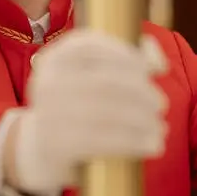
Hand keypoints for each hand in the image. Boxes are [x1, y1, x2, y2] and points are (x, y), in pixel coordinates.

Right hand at [6, 29, 168, 194]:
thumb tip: (158, 64)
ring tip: (160, 127)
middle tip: (160, 104)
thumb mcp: (86, 76)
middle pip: (106, 81)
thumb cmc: (74, 107)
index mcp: (55, 58)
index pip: (94, 45)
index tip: (158, 69)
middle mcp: (48, 83)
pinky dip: (136, 142)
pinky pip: (105, 141)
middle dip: (142, 91)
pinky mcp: (59, 146)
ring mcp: (50, 114)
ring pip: (109, 112)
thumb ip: (121, 60)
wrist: (36, 149)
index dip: (131, 54)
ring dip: (143, 120)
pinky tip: (153, 145)